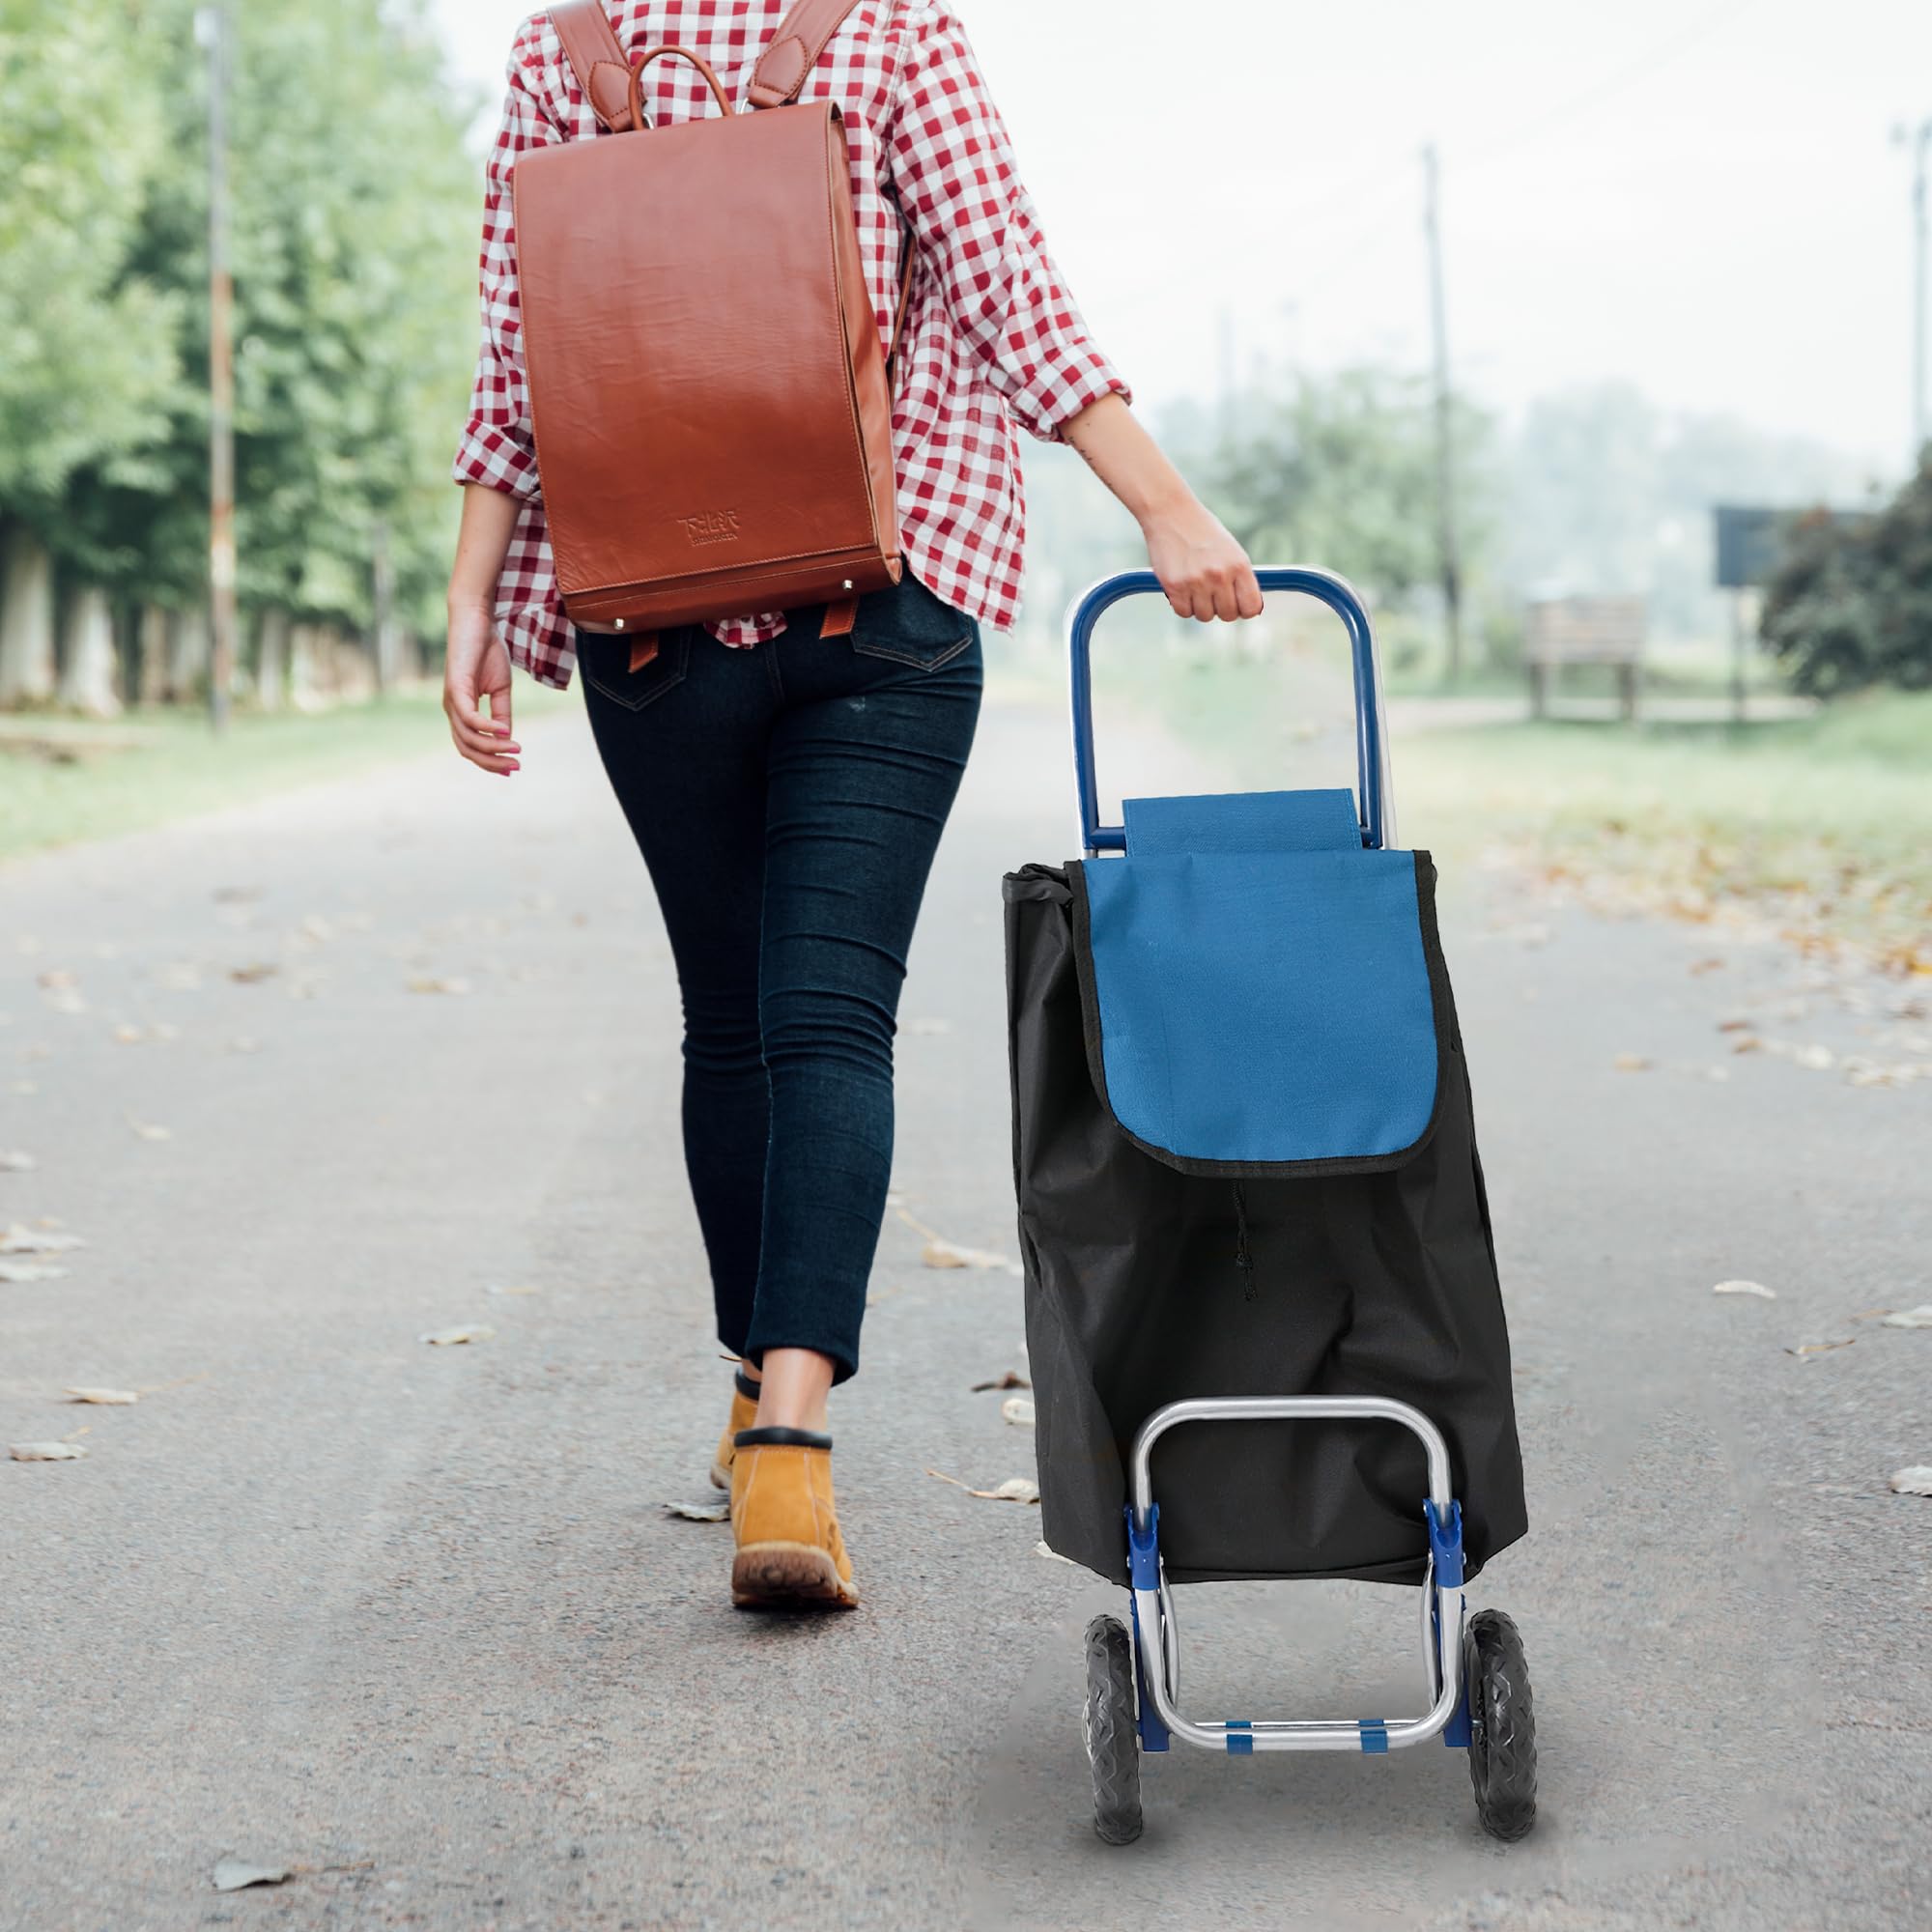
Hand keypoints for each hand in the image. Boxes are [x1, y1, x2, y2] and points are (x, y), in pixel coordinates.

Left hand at [443, 598, 519, 775]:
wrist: (477, 619)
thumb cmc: (487, 650)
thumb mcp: (501, 689)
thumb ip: (502, 714)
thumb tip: (508, 738)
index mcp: (461, 710)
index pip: (470, 746)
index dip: (490, 761)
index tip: (512, 769)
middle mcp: (452, 708)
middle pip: (467, 749)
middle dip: (492, 762)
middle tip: (516, 767)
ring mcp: (451, 699)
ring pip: (468, 737)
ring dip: (493, 748)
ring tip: (516, 750)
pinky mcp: (455, 687)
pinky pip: (469, 717)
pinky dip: (487, 728)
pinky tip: (506, 732)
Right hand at [1141, 499, 1263, 623]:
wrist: (1172, 512)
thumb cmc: (1203, 532)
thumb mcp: (1230, 550)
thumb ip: (1239, 578)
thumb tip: (1247, 609)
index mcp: (1239, 565)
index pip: (1251, 607)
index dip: (1244, 609)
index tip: (1237, 605)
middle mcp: (1220, 575)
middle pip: (1228, 615)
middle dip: (1220, 608)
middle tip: (1212, 593)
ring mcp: (1197, 582)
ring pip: (1204, 616)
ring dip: (1200, 606)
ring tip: (1195, 585)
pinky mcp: (1175, 586)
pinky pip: (1183, 612)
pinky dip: (1182, 604)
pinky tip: (1181, 587)